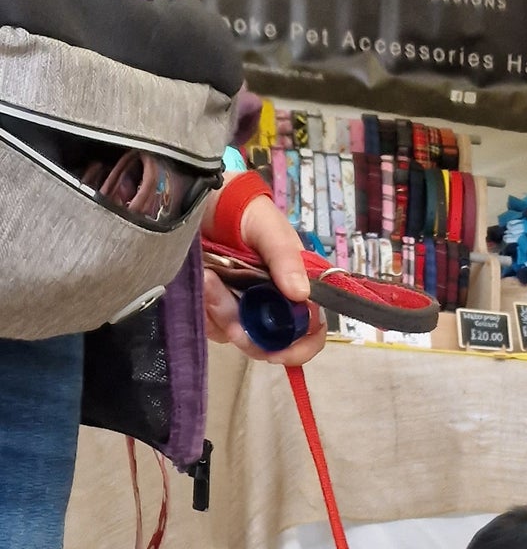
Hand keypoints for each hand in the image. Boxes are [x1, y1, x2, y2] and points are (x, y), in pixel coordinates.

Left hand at [202, 185, 326, 365]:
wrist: (195, 197)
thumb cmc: (239, 209)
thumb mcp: (266, 225)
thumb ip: (284, 256)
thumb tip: (301, 294)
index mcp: (293, 288)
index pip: (308, 332)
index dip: (299, 348)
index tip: (277, 351)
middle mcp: (270, 305)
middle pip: (268, 343)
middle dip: (248, 334)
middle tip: (226, 305)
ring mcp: (240, 309)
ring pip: (235, 334)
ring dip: (220, 311)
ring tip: (207, 277)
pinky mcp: (211, 309)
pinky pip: (210, 327)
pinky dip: (204, 309)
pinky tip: (199, 281)